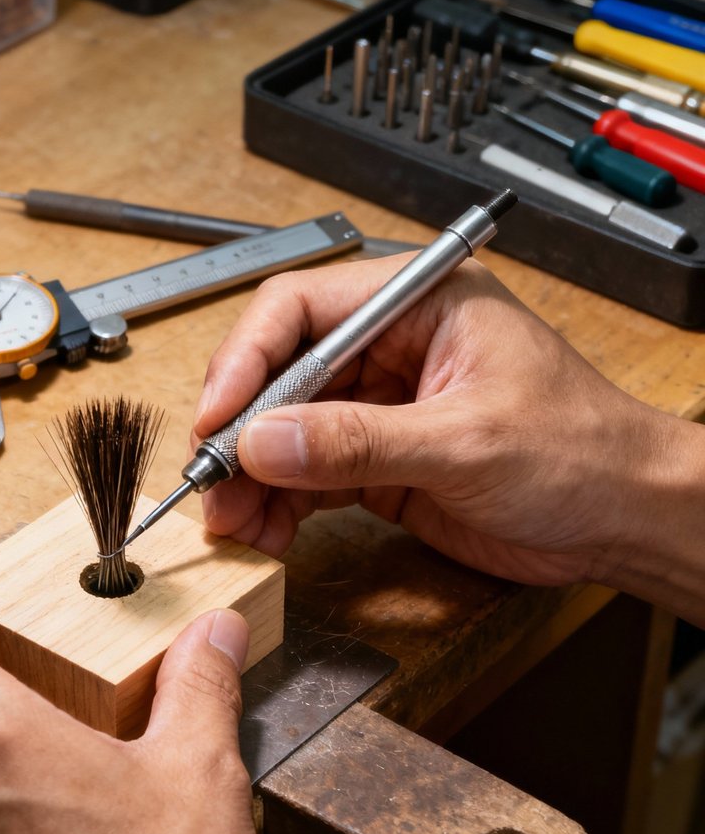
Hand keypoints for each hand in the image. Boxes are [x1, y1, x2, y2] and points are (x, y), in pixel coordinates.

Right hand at [195, 256, 684, 590]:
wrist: (622, 521)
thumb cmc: (583, 451)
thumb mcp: (466, 441)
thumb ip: (360, 442)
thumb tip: (265, 440)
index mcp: (416, 303)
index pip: (301, 309)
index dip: (248, 359)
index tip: (220, 418)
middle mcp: (386, 347)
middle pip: (278, 374)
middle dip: (239, 430)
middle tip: (212, 479)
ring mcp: (375, 407)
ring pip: (282, 432)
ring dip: (249, 476)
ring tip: (230, 520)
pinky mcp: (373, 461)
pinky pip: (304, 477)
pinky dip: (275, 505)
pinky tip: (261, 530)